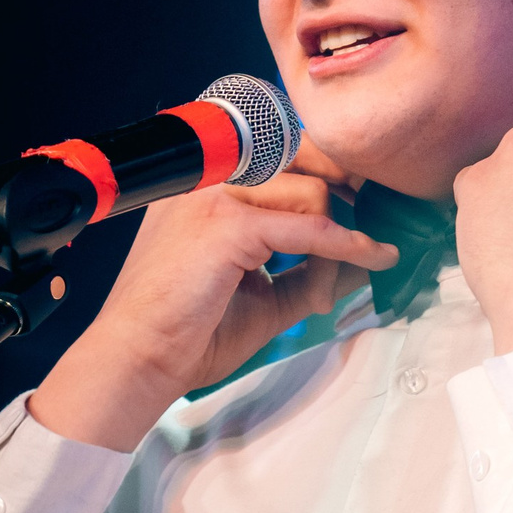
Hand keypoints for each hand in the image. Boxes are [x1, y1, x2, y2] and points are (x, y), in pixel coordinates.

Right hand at [28, 168, 397, 451]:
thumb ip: (310, 271)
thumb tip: (365, 258)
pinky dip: (346, 247)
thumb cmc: (187, 333)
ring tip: (321, 295)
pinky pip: (310, 227)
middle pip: (305, 160)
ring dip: (336, 247)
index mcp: (207, 185)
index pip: (282, 152)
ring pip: (314, 194)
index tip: (361, 202)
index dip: (329, 171)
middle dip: (348, 193)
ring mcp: (216, 195)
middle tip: (372, 233)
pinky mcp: (228, 225)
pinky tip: (371, 259)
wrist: (139, 360)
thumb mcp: (264, 294)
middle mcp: (209, 178)